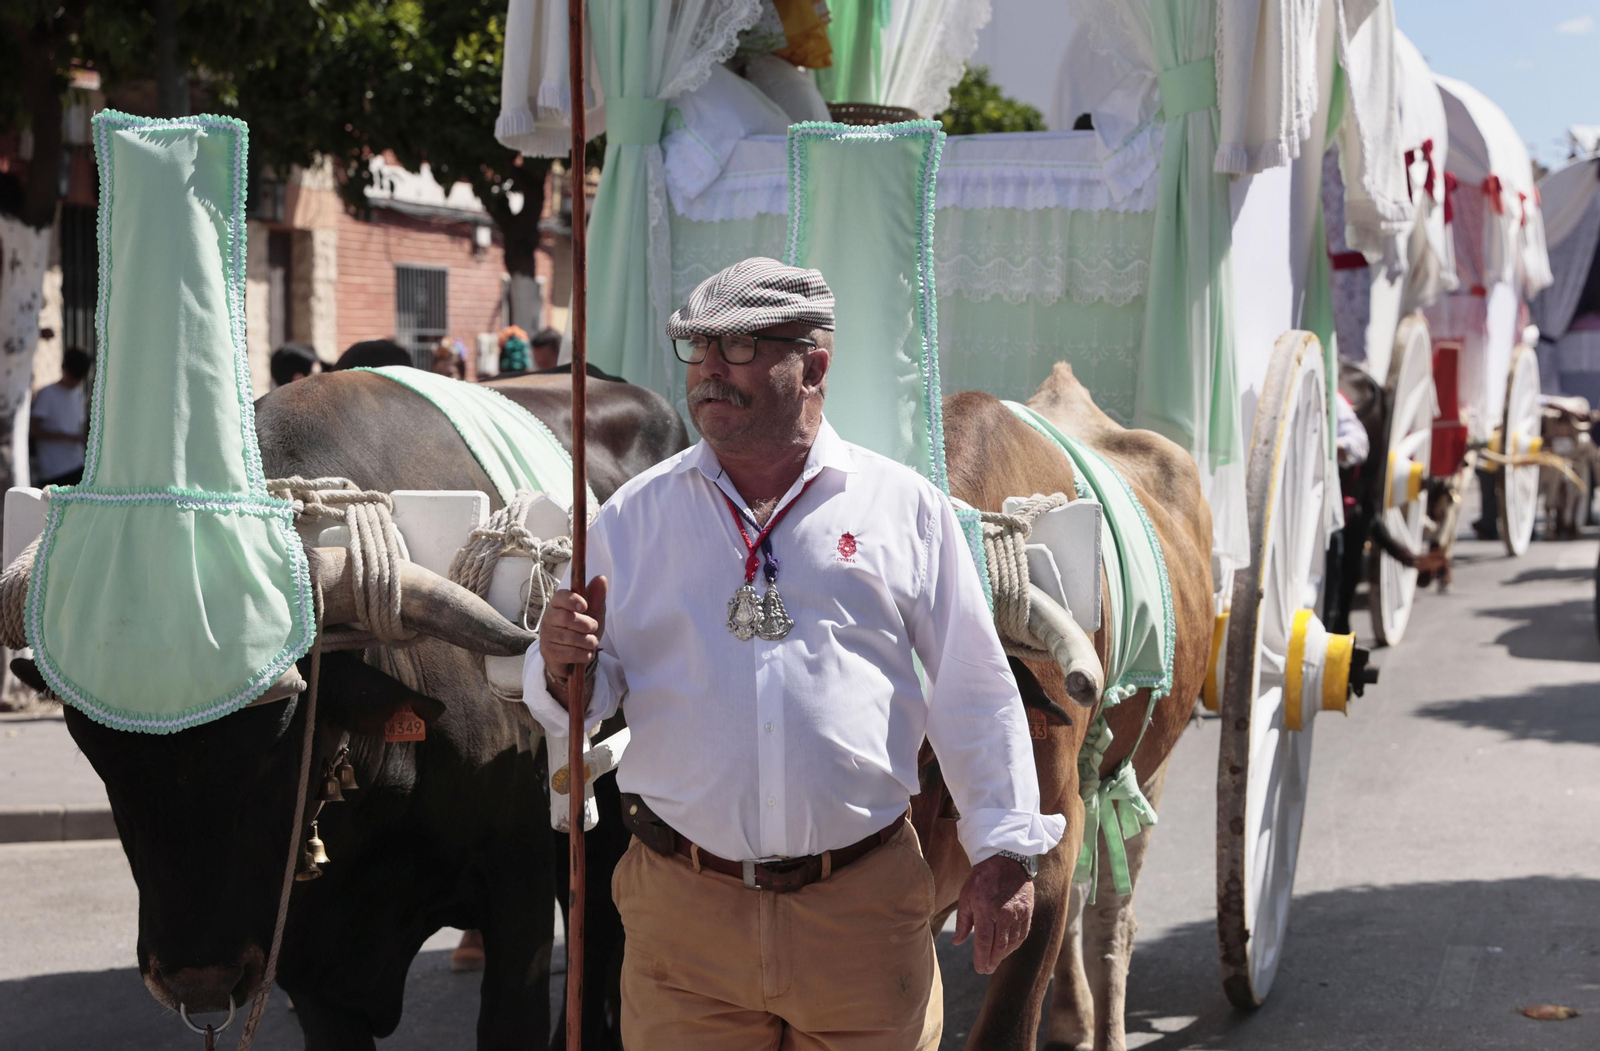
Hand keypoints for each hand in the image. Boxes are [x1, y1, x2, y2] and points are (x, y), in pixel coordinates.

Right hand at [539, 577, 607, 707]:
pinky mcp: (548, 652)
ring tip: (591, 642)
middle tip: (592, 628)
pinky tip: (585, 653)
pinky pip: (570, 653)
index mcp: (558, 604)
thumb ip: (597, 597)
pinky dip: (583, 654)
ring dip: (588, 641)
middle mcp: (549, 617)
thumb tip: (601, 578)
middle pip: (567, 618)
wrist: (575, 656)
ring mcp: (546, 635)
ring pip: (570, 637)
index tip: (584, 606)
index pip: (560, 596)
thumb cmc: (583, 630)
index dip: (573, 600)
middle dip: (587, 625)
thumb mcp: (594, 613)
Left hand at [952, 854, 1033, 974]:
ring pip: (1012, 942)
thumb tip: (957, 942)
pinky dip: (1015, 945)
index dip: (982, 958)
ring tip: (995, 961)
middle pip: (1000, 945)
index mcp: (986, 908)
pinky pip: (1023, 934)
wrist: (1006, 859)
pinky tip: (1008, 949)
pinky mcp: (1027, 911)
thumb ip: (963, 921)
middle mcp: (1004, 913)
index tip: (979, 969)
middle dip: (992, 961)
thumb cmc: (982, 878)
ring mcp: (1018, 912)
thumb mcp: (966, 896)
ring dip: (1003, 955)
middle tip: (986, 970)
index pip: (984, 941)